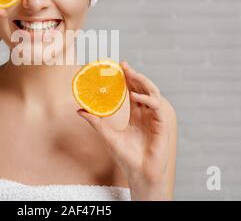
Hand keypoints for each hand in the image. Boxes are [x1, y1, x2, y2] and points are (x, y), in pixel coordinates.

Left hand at [76, 61, 175, 199]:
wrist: (139, 173)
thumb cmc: (126, 157)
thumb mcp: (107, 136)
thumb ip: (95, 122)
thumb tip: (79, 110)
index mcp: (137, 116)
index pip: (133, 92)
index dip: (128, 79)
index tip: (119, 67)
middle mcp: (146, 114)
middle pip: (143, 89)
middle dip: (135, 76)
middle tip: (124, 66)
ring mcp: (155, 119)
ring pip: (153, 94)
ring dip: (143, 83)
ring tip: (131, 75)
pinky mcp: (161, 126)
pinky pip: (157, 108)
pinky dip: (147, 100)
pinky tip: (136, 97)